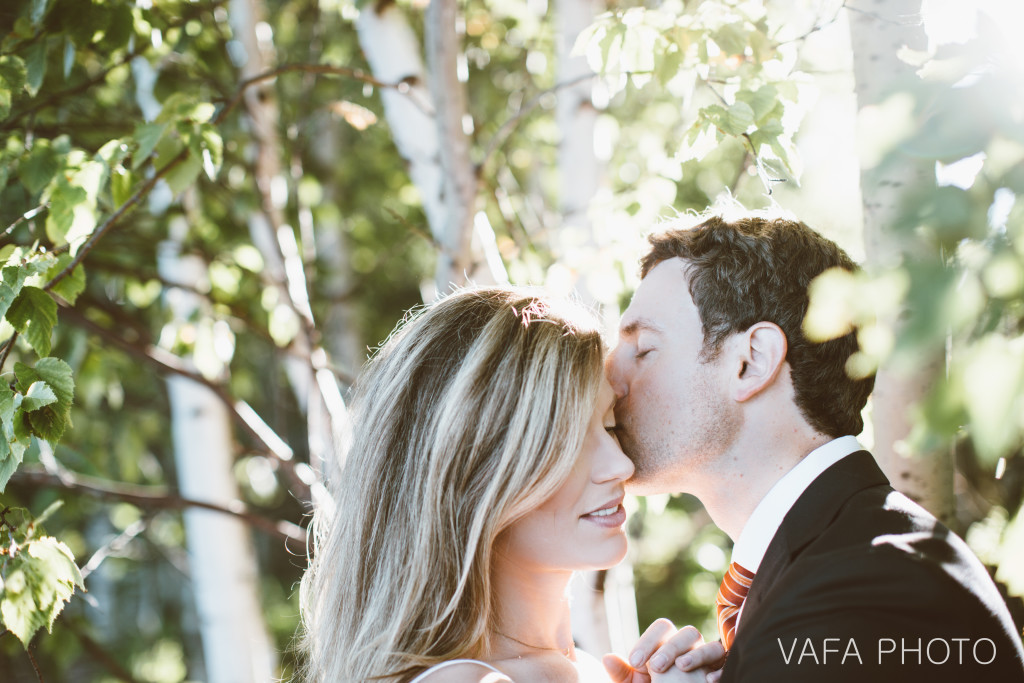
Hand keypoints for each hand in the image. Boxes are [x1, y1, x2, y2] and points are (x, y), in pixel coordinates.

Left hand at [603, 619, 723, 682]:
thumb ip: (622, 673)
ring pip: (711, 645)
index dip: (648, 641)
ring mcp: (708, 661)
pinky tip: (709, 680)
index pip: (662, 628)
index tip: (635, 661)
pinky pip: (727, 665)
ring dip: (697, 654)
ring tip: (681, 667)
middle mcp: (690, 648)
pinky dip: (720, 670)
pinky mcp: (720, 672)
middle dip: (671, 647)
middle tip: (656, 666)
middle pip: (688, 632)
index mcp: (667, 644)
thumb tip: (607, 658)